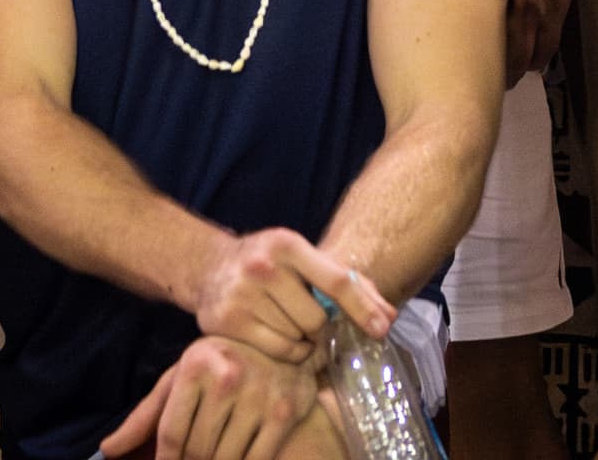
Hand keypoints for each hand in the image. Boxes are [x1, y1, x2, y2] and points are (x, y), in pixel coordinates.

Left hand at [104, 337, 316, 459]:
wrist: (279, 348)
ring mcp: (260, 394)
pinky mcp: (285, 412)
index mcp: (195, 366)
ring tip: (211, 458)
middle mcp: (228, 377)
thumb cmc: (218, 368)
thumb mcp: (180, 382)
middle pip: (198, 450)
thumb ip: (144, 418)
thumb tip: (107, 451)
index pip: (172, 435)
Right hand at [191, 229, 387, 363]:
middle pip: (317, 319)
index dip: (363, 308)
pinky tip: (280, 336)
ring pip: (297, 338)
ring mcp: (241, 294)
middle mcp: (263, 266)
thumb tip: (388, 316)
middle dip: (321, 326)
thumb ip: (349, 284)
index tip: (382, 329)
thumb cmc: (270, 263)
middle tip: (312, 321)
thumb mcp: (304, 259)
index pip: (337, 281)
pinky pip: (278, 351)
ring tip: (290, 325)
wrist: (210, 266)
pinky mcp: (227, 322)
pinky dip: (288, 352)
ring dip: (303, 340)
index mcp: (288, 244)